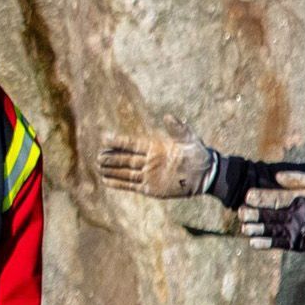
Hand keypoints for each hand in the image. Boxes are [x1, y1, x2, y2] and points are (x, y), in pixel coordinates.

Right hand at [97, 134, 229, 200]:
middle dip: (111, 157)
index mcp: (155, 147)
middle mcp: (149, 161)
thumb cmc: (198, 154)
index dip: (119, 142)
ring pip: (125, 172)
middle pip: (125, 159)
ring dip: (112, 170)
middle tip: (98, 156)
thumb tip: (169, 116)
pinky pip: (131, 185)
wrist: (206, 174)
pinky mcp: (151, 188)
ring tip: (98, 167)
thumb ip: (178, 129)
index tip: (105, 138)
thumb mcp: (189, 140)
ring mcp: (149, 175)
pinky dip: (119, 184)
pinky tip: (106, 181)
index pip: (132, 144)